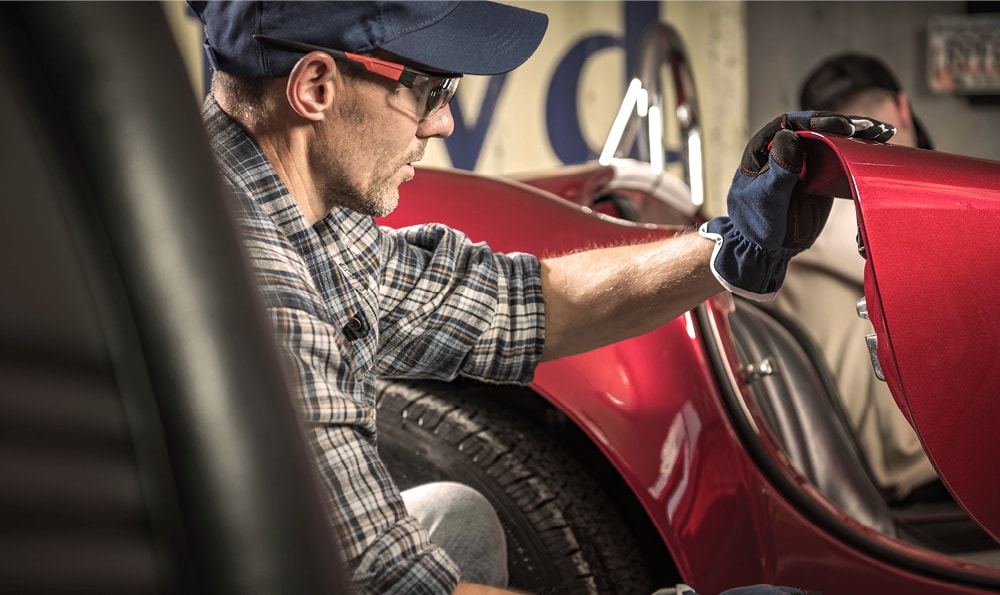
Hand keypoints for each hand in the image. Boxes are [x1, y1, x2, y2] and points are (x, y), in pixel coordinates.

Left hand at [699, 111, 893, 300]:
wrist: (766, 249)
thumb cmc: (756, 223)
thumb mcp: (766, 197)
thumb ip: (779, 170)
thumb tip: (792, 136)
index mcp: (764, 147)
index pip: (791, 124)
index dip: (818, 120)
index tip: (842, 126)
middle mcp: (786, 149)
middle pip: (817, 127)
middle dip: (845, 125)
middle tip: (870, 127)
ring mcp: (806, 162)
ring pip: (832, 140)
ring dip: (858, 135)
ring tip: (883, 133)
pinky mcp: (822, 176)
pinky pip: (841, 159)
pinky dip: (859, 154)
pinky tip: (879, 149)